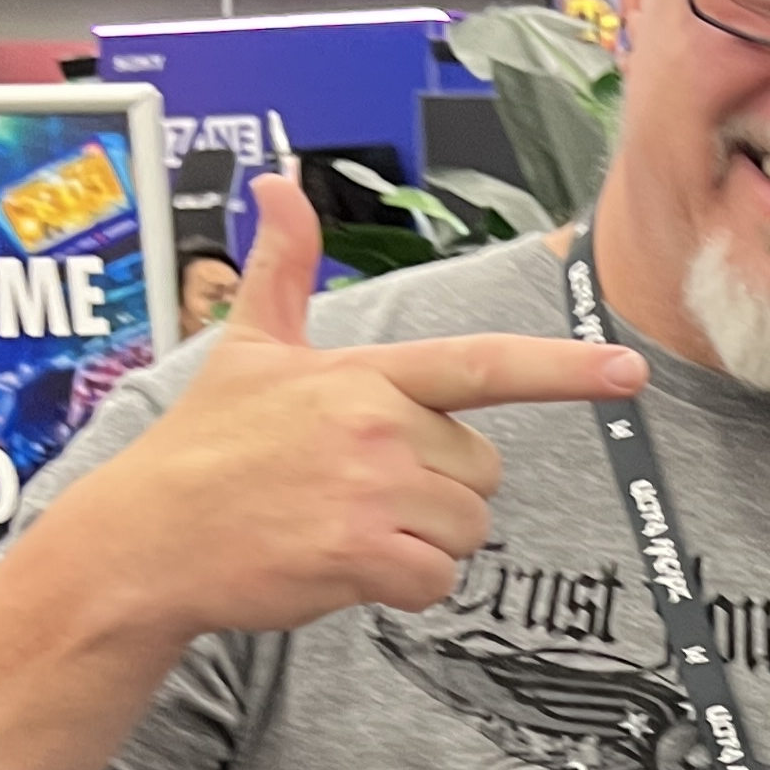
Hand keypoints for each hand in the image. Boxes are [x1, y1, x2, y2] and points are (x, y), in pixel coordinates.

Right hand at [51, 174, 646, 638]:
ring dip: (418, 543)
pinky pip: (435, 581)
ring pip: (465, 530)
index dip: (563, 369)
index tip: (628, 370)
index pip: (480, 365)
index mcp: (363, 375)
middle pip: (482, 472)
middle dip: (438, 491)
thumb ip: (282, 269)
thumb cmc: (202, 447)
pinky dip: (401, 586)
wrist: (142, 541)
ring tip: (342, 525)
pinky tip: (342, 567)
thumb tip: (276, 183)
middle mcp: (376, 427)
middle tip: (357, 491)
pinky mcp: (360, 556)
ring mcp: (371, 493)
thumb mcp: (245, 349)